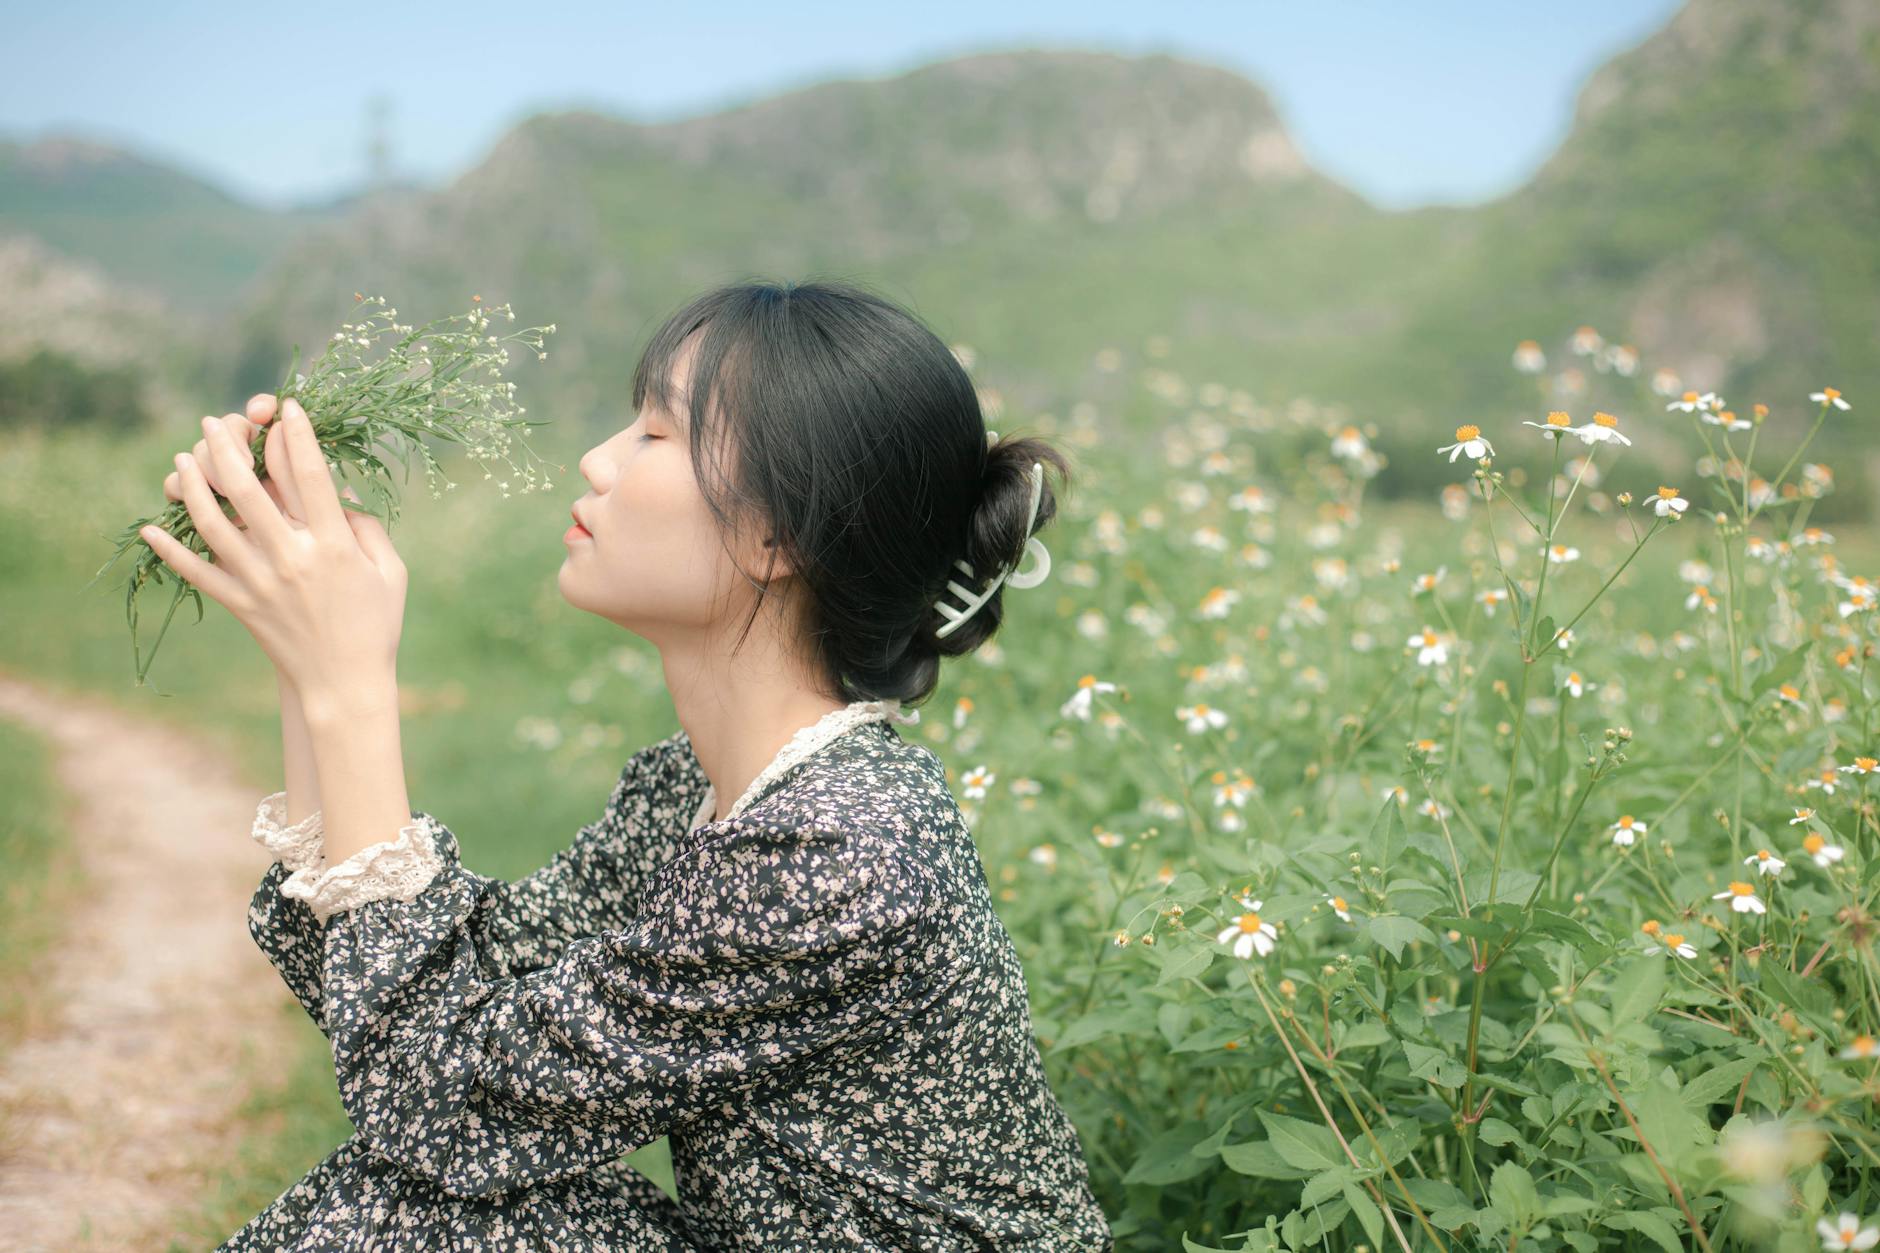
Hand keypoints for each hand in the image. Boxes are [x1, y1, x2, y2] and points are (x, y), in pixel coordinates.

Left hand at [141, 396, 407, 704]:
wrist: (344, 684)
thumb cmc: (375, 625)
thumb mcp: (389, 572)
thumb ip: (367, 528)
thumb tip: (339, 495)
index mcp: (335, 546)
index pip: (311, 476)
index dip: (298, 436)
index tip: (288, 407)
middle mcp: (292, 559)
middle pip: (249, 489)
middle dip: (228, 445)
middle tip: (216, 421)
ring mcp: (260, 583)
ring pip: (214, 523)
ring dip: (193, 486)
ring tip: (182, 458)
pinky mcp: (240, 605)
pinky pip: (198, 572)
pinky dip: (170, 550)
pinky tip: (149, 527)